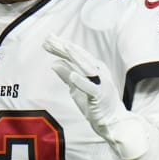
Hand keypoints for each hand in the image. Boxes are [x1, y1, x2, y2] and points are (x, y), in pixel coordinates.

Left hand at [44, 36, 146, 159]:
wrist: (112, 121)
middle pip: (79, 56)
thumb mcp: (76, 88)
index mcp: (92, 68)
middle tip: (49, 38)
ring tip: (64, 47)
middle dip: (64, 47)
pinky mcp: (100, 95)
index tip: (46, 39)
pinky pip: (90, 87)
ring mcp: (101, 83)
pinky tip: (73, 76)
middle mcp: (98, 72)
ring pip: (86, 67)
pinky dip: (82, 81)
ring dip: (75, 57)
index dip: (60, 47)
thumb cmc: (95, 103)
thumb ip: (66, 75)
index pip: (74, 55)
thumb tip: (54, 63)